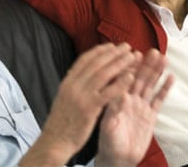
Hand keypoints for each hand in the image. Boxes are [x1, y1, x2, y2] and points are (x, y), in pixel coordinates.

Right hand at [19, 43, 139, 165]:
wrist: (55, 141)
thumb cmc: (62, 122)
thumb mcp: (64, 97)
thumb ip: (74, 84)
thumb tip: (84, 73)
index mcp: (68, 81)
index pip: (85, 59)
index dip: (100, 51)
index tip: (112, 46)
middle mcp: (73, 85)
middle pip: (96, 63)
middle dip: (113, 53)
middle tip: (126, 46)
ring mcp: (81, 96)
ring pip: (103, 74)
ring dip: (120, 63)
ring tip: (132, 57)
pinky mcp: (89, 108)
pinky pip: (108, 92)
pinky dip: (120, 83)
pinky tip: (130, 77)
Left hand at [95, 49, 173, 166]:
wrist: (118, 158)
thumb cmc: (109, 142)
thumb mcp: (108, 127)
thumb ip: (113, 111)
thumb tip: (119, 94)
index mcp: (117, 100)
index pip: (124, 79)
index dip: (129, 66)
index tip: (134, 54)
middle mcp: (129, 99)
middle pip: (139, 78)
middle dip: (146, 64)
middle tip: (153, 51)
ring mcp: (141, 106)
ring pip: (150, 85)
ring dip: (156, 72)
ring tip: (163, 58)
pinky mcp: (150, 115)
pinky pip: (159, 99)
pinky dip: (164, 89)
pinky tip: (170, 77)